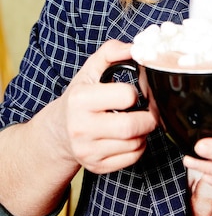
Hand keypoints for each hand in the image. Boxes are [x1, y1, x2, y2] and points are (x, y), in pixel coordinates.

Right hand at [57, 40, 158, 174]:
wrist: (59, 129)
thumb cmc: (81, 95)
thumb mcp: (91, 69)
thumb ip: (112, 52)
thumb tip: (135, 48)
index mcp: (80, 99)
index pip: (126, 96)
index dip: (136, 92)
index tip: (133, 93)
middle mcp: (80, 128)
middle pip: (132, 126)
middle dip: (148, 117)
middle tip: (148, 111)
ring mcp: (88, 151)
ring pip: (135, 144)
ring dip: (144, 132)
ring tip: (136, 121)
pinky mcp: (96, 167)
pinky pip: (132, 159)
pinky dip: (138, 146)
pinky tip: (129, 137)